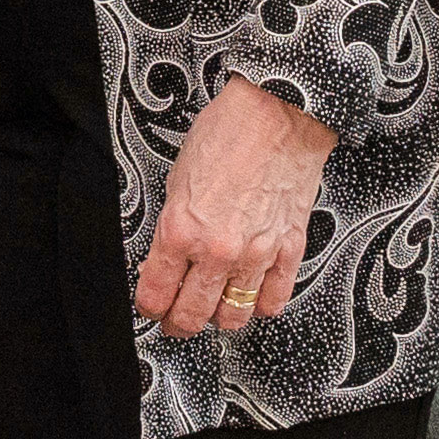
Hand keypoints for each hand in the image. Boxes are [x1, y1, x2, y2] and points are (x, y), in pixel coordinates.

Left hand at [139, 74, 334, 338]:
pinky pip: (275, 299)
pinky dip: (261, 305)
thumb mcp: (177, 180)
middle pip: (192, 314)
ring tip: (213, 312)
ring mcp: (256, 254)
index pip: (156, 293)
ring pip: (234, 316)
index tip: (150, 306)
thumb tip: (165, 260)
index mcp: (181, 230)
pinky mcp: (288, 250)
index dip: (149, 306)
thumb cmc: (227, 134)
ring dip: (219, 319)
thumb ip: (173, 228)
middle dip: (178, 323)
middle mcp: (218, 250)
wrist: (277, 114)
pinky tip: (252, 297)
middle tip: (175, 321)